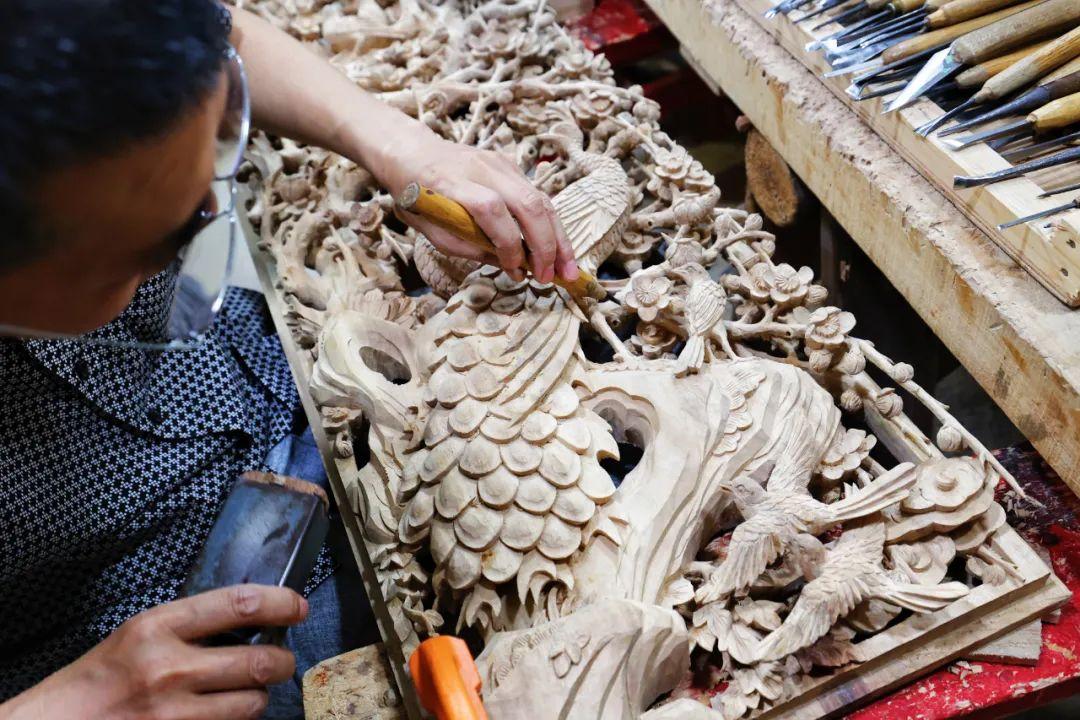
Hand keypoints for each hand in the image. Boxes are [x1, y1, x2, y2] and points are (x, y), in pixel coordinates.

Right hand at [0, 585, 307, 719]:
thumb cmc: (97, 679)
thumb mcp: (137, 635)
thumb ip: (187, 625)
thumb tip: (247, 616)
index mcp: (158, 627)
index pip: (240, 604)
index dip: (281, 602)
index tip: (298, 605)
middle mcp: (170, 669)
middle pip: (261, 661)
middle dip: (282, 660)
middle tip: (281, 659)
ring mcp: (174, 713)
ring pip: (252, 703)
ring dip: (259, 696)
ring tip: (247, 690)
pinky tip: (222, 713)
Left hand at [376, 129, 579, 283]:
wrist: (412, 153)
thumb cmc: (414, 195)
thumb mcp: (429, 229)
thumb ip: (467, 246)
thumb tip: (510, 267)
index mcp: (452, 184)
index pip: (491, 210)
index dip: (509, 243)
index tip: (516, 270)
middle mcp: (481, 168)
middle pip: (527, 203)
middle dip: (546, 245)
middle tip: (553, 277)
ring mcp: (499, 163)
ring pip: (541, 199)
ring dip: (558, 237)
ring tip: (567, 268)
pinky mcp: (510, 165)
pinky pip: (537, 195)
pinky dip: (549, 224)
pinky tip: (555, 248)